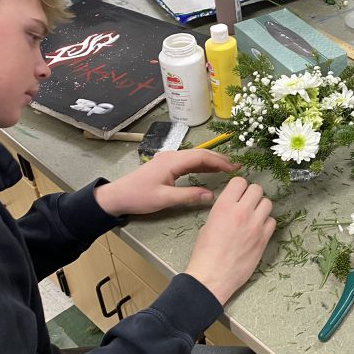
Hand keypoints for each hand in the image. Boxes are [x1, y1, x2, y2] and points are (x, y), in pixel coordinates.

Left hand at [94, 150, 238, 217]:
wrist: (117, 196)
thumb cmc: (138, 197)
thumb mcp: (164, 199)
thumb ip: (189, 196)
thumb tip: (211, 195)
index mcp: (172, 161)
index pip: (201, 157)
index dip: (219, 162)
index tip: (234, 169)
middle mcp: (172, 156)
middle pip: (200, 154)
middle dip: (219, 160)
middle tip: (236, 167)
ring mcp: (168, 160)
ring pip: (194, 158)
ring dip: (211, 162)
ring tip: (227, 168)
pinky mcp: (166, 166)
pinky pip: (188, 163)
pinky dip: (201, 166)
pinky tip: (209, 171)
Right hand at [185, 177, 274, 303]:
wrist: (212, 277)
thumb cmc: (205, 253)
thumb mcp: (208, 224)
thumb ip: (223, 211)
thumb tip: (232, 208)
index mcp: (224, 206)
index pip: (239, 182)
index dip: (239, 187)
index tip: (238, 193)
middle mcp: (242, 212)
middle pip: (257, 189)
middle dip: (252, 195)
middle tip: (247, 204)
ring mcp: (255, 225)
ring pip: (268, 203)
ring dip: (261, 207)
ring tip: (254, 216)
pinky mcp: (263, 239)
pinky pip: (272, 222)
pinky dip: (267, 223)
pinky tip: (258, 229)